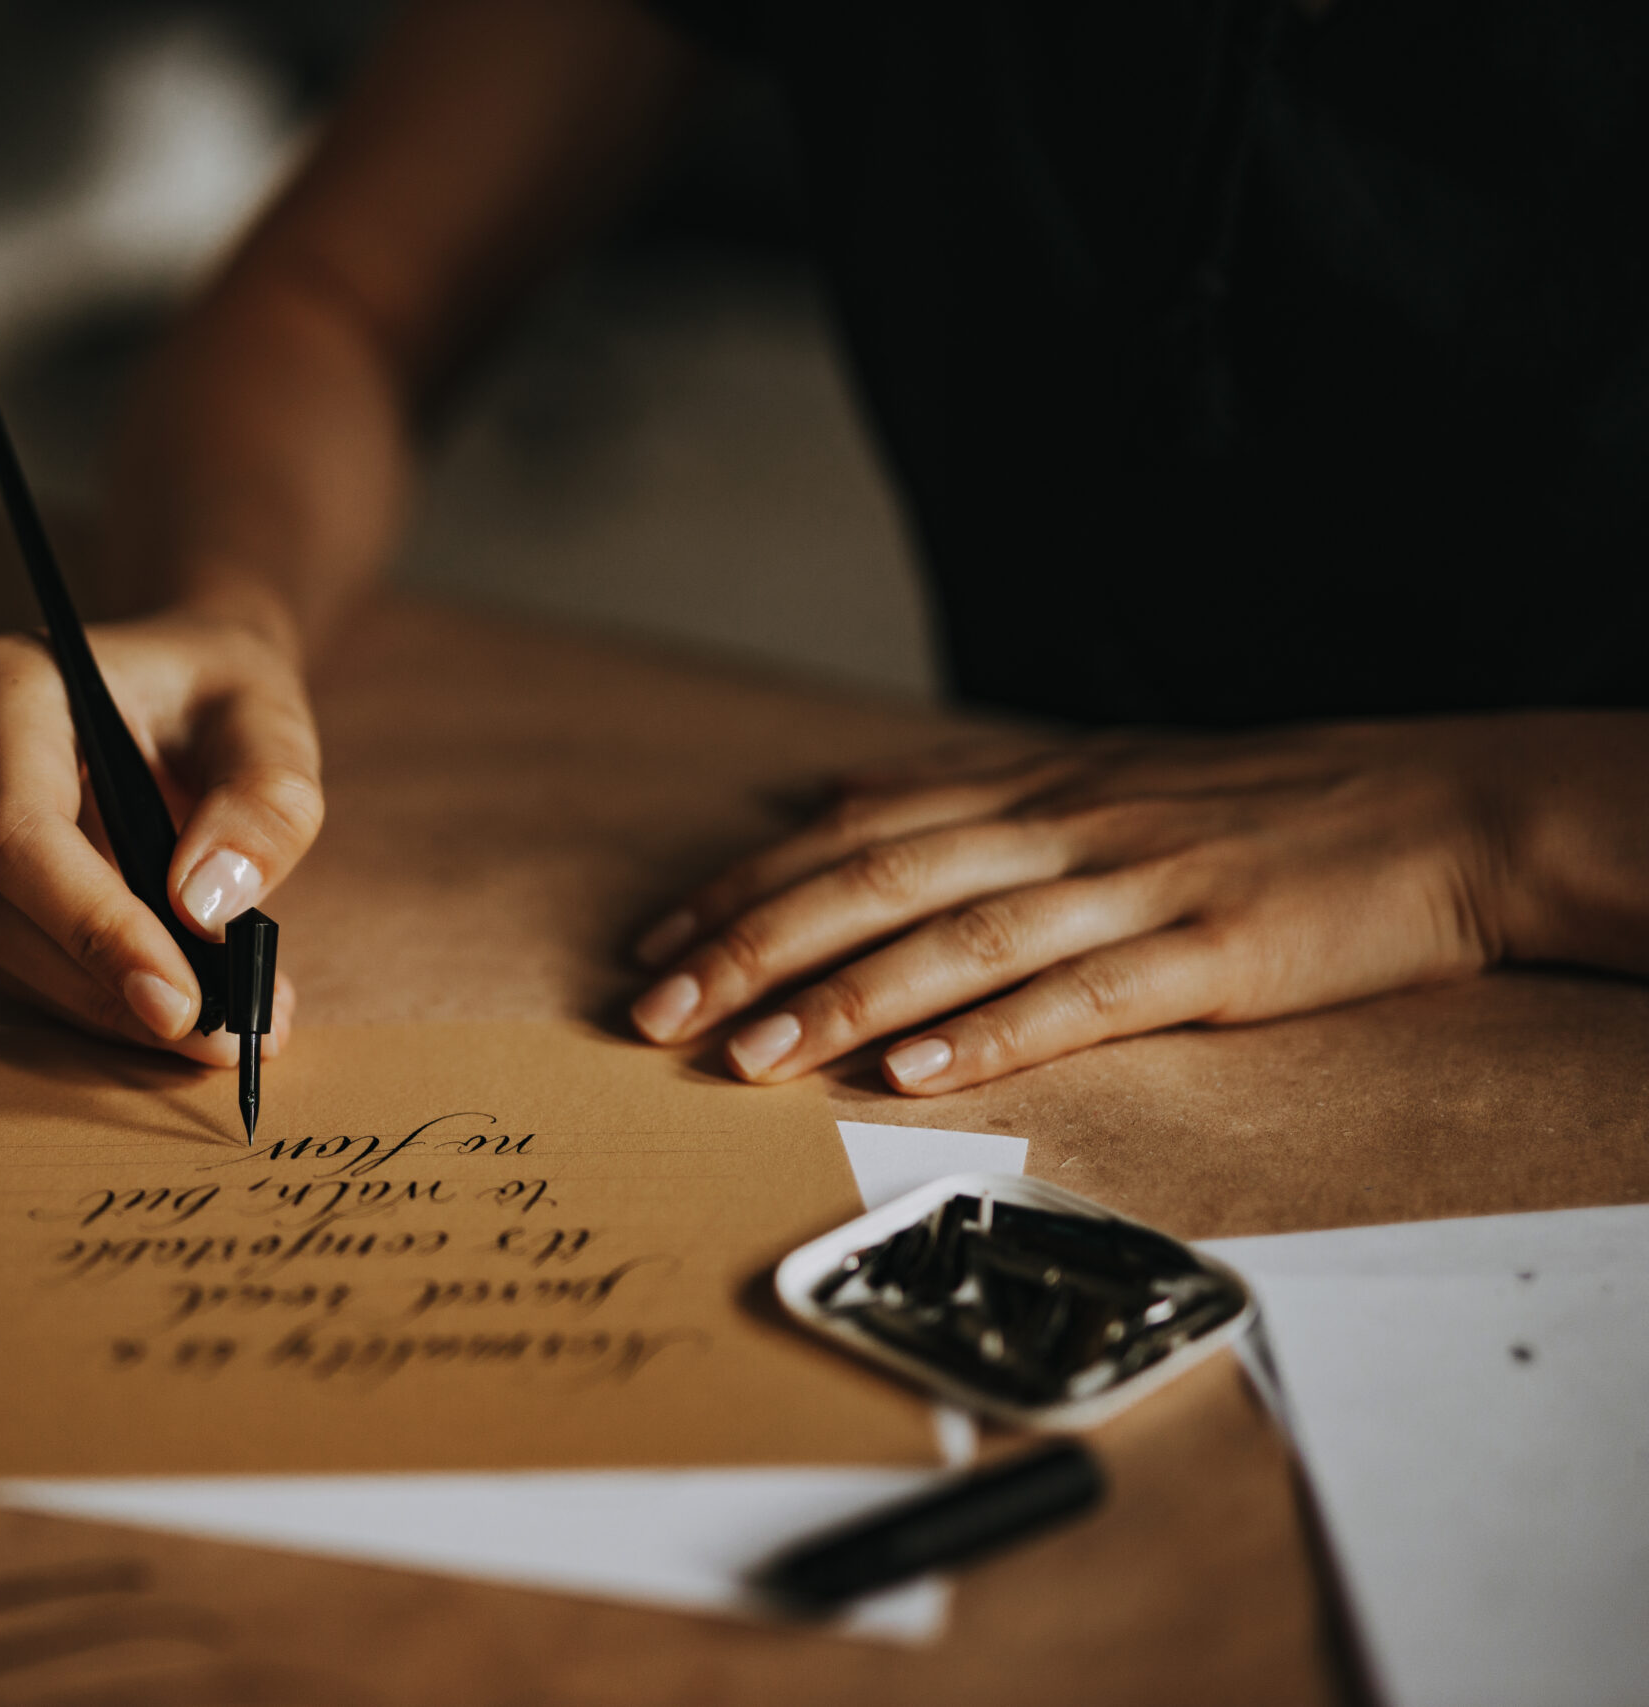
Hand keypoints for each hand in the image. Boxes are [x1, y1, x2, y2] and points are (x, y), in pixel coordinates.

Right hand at [0, 606, 319, 1063]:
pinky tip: (173, 1010)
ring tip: (220, 1033)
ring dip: (102, 1005)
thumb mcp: (271, 721)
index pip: (16, 830)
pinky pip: (9, 958)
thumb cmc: (218, 689)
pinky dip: (91, 997)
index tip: (182, 1000)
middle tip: (220, 1039)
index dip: (92, 927)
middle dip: (103, 986)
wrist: (181, 680)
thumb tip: (209, 907)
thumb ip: (263, 802)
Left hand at [626, 718, 1587, 1093]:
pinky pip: (1084, 996)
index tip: (654, 944)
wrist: (1448, 810)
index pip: (852, 834)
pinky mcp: (1210, 955)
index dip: (744, 886)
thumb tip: (838, 792)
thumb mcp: (1103, 775)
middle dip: (751, 948)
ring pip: (958, 940)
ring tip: (748, 1059)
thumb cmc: (1262, 807)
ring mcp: (1136, 887)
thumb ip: (970, 794)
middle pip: (875, 882)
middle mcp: (1065, 828)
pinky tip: (911, 1071)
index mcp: (1035, 790)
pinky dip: (990, 1034)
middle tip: (655, 1015)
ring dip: (840, 1000)